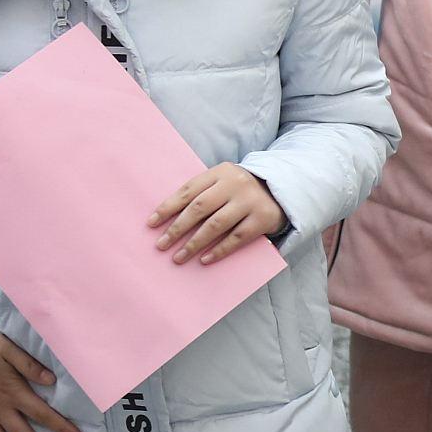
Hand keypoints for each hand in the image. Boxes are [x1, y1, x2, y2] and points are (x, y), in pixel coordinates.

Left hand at [149, 163, 285, 265]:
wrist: (280, 190)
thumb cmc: (240, 190)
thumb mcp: (222, 182)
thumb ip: (201, 193)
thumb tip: (166, 219)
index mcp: (221, 172)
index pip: (189, 189)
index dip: (168, 206)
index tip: (150, 224)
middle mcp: (235, 184)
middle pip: (200, 207)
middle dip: (177, 228)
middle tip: (161, 245)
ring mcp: (250, 201)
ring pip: (216, 224)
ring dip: (194, 243)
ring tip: (178, 258)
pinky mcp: (262, 218)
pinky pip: (237, 237)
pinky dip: (219, 250)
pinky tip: (204, 259)